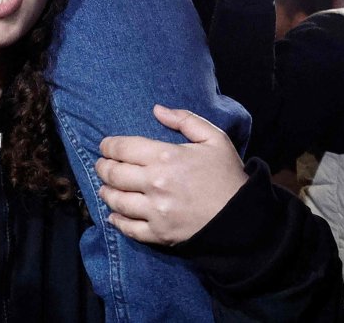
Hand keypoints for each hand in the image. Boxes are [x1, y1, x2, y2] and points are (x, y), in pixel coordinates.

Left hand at [96, 105, 247, 246]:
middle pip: (113, 174)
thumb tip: (157, 109)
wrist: (242, 217)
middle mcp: (154, 184)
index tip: (105, 146)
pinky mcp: (159, 234)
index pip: (122, 148)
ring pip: (116, 201)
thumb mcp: (214, 138)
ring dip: (105, 192)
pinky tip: (113, 216)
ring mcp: (155, 211)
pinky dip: (116, 221)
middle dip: (102, 167)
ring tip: (104, 187)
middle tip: (101, 165)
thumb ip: (184, 119)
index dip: (108, 146)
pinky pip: (129, 228)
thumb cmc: (227, 174)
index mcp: (165, 156)